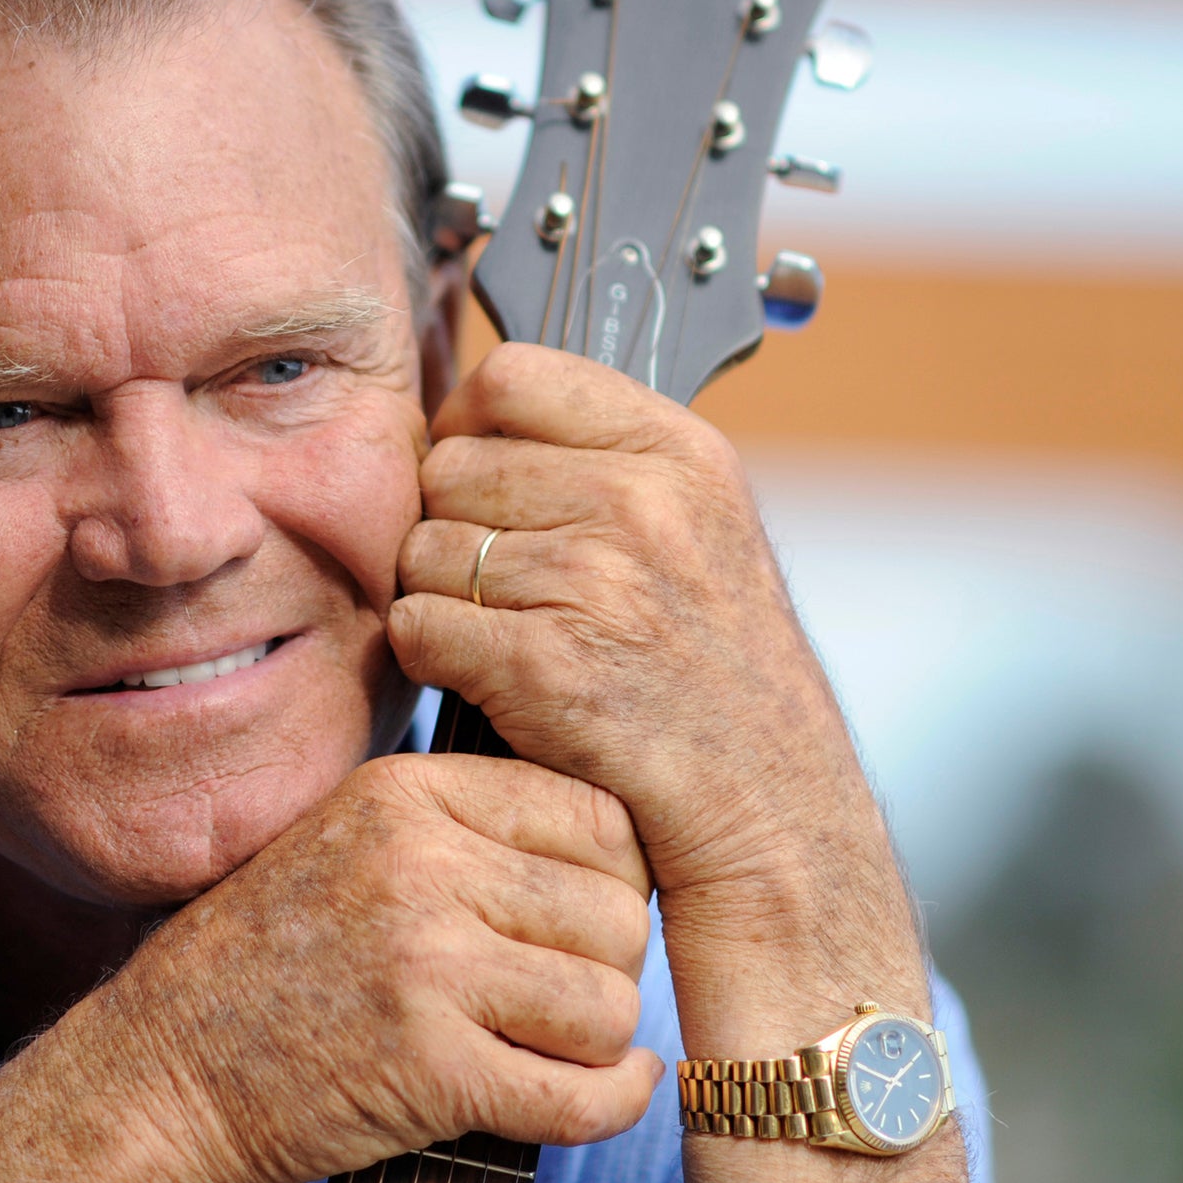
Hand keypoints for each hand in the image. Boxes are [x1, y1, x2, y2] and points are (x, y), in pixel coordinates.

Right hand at [107, 750, 662, 1182]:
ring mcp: (426, 967)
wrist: (164, 1071)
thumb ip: (467, 826)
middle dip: (608, 965)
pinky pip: (584, 1095)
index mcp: (406, 792)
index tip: (581, 920)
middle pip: (618, 913)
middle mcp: (421, 865)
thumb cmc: (271, 958)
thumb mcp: (352, 840)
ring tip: (547, 1044)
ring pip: (610, 1005)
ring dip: (597, 1041)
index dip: (616, 877)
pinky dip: (608, 1105)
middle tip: (559, 994)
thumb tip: (624, 848)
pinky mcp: (429, 1070)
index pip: (598, 815)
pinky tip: (593, 1092)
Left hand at [389, 343, 879, 912]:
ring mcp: (593, 583)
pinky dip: (431, 659)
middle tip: (500, 584)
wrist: (767, 805)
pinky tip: (489, 681)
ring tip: (507, 636)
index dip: (467, 424)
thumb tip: (464, 418)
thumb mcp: (698, 525)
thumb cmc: (715, 670)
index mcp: (677, 451)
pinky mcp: (545, 667)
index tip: (476, 472)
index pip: (510, 376)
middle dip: (450, 525)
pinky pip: (416, 626)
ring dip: (439, 598)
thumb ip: (598, 460)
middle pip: (449, 467)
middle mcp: (639, 502)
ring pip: (421, 551)